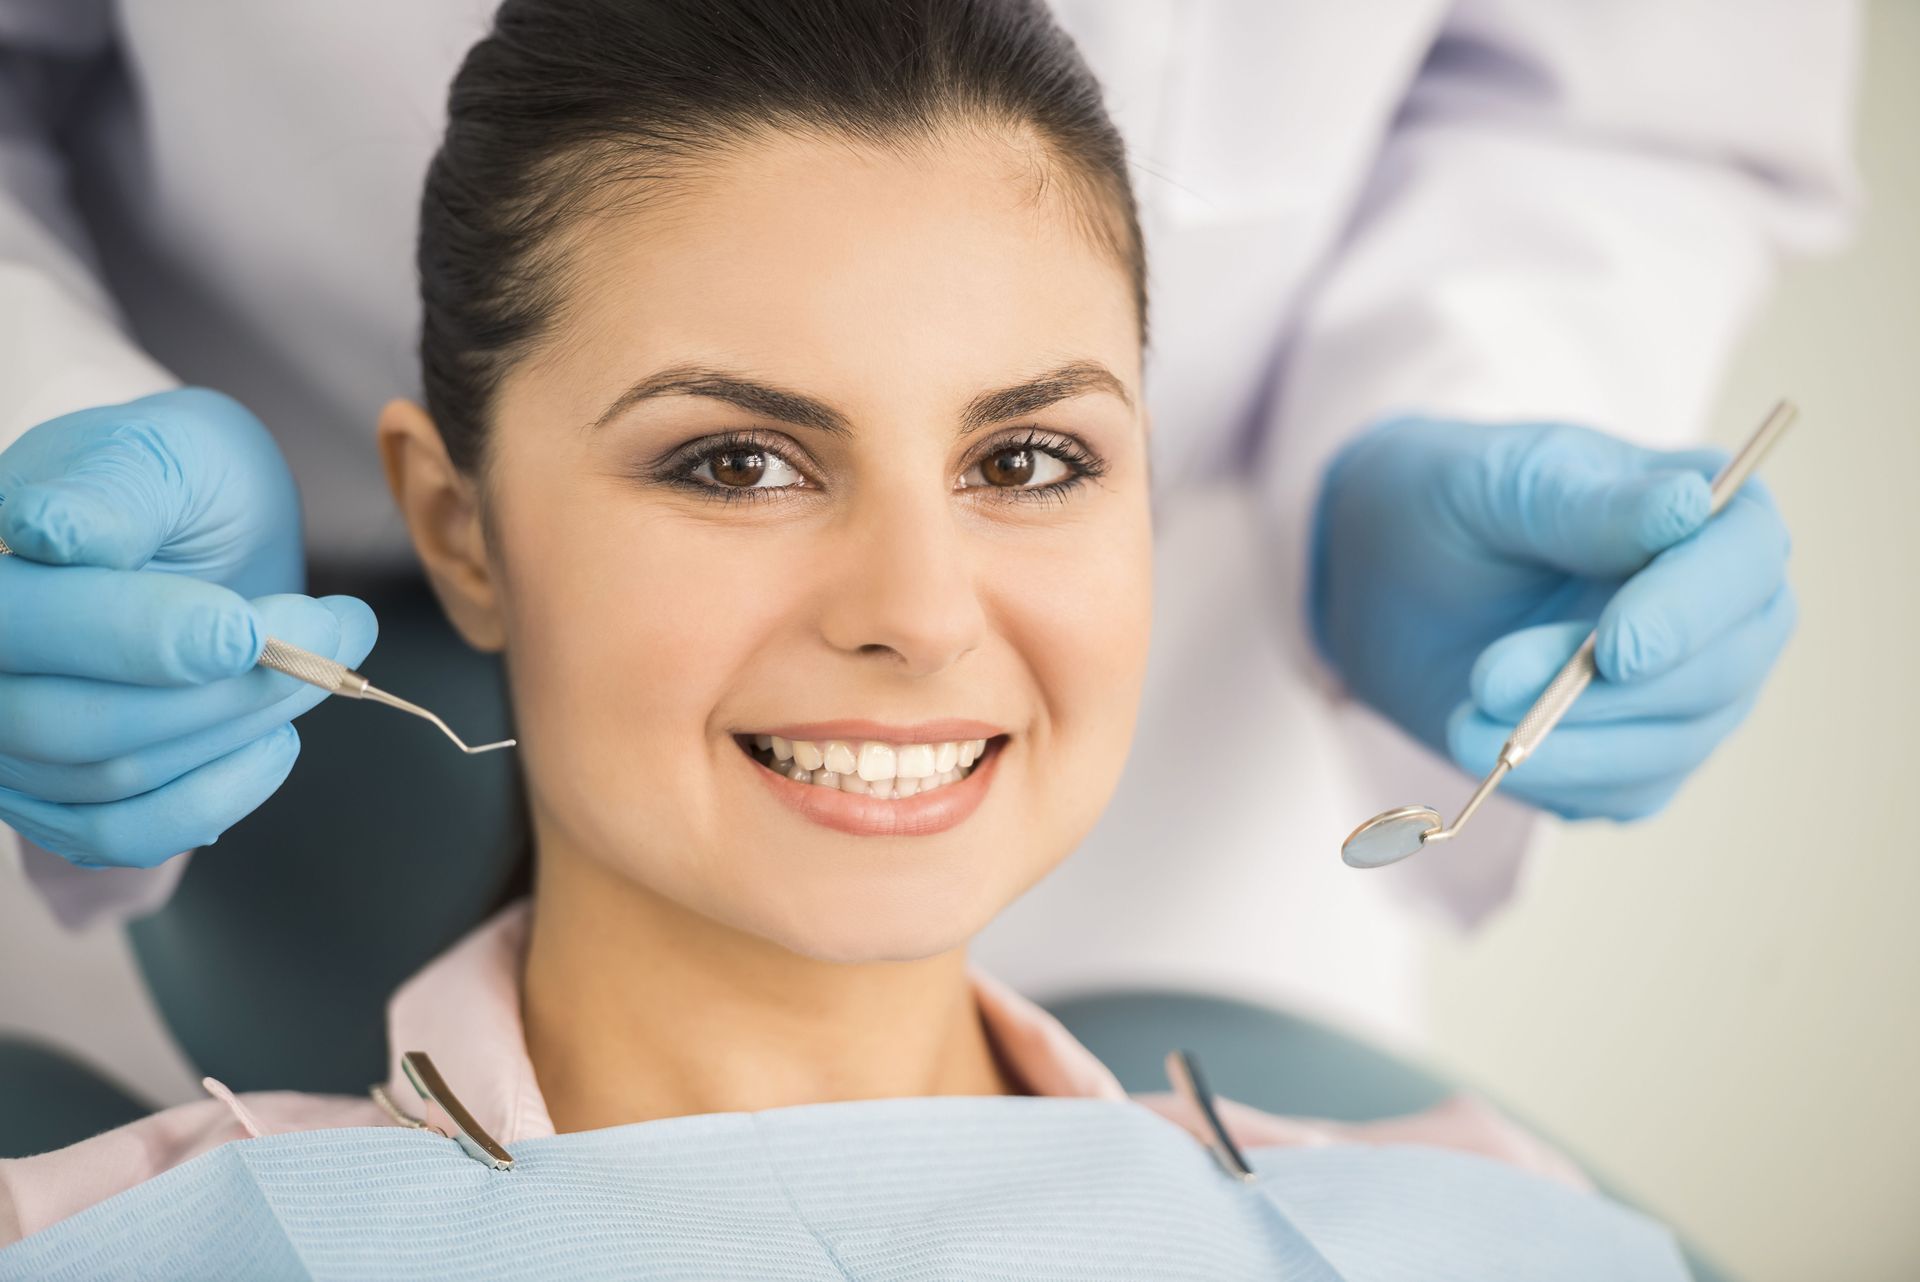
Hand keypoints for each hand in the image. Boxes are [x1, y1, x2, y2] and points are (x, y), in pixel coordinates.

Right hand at [0, 388, 376, 866]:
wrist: (196, 527)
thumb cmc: (173, 480)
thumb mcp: (159, 450)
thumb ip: (114, 490)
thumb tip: (51, 532)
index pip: (18, 623)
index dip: (136, 637)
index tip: (246, 629)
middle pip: (72, 721)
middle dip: (223, 687)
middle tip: (331, 629)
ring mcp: (6, 740)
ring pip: (112, 777)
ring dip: (240, 725)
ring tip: (326, 658)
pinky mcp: (57, 795)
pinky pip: (122, 834)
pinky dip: (215, 797)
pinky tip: (276, 737)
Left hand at [1310, 416, 1793, 820]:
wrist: (1386, 575)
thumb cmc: (1456, 502)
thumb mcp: (1503, 484)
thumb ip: (1587, 504)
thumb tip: (1689, 504)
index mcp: (1711, 512)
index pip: (1748, 559)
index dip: (1691, 610)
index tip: (1615, 647)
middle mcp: (1724, 607)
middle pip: (1725, 667)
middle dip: (1606, 691)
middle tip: (1491, 679)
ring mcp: (1690, 690)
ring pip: (1675, 744)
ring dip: (1567, 741)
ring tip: (1464, 717)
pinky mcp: (1639, 758)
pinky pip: (1624, 791)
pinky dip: (1555, 777)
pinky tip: (1481, 743)